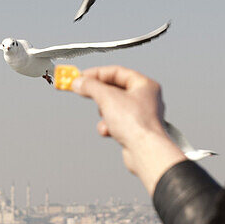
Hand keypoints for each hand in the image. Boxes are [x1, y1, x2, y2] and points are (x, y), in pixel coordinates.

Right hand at [71, 65, 185, 194]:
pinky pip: (116, 122)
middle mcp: (145, 99)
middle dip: (99, 94)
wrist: (145, 151)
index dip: (97, 73)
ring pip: (114, 107)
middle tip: (83, 92)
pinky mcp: (134, 130)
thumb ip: (91, 86)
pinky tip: (109, 130)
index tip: (81, 77)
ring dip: (104, 113)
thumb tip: (79, 82)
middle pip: (115, 89)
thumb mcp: (107, 97)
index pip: (117, 72)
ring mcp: (140, 115)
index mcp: (145, 85)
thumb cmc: (137, 124)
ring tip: (105, 116)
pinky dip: (108, 126)